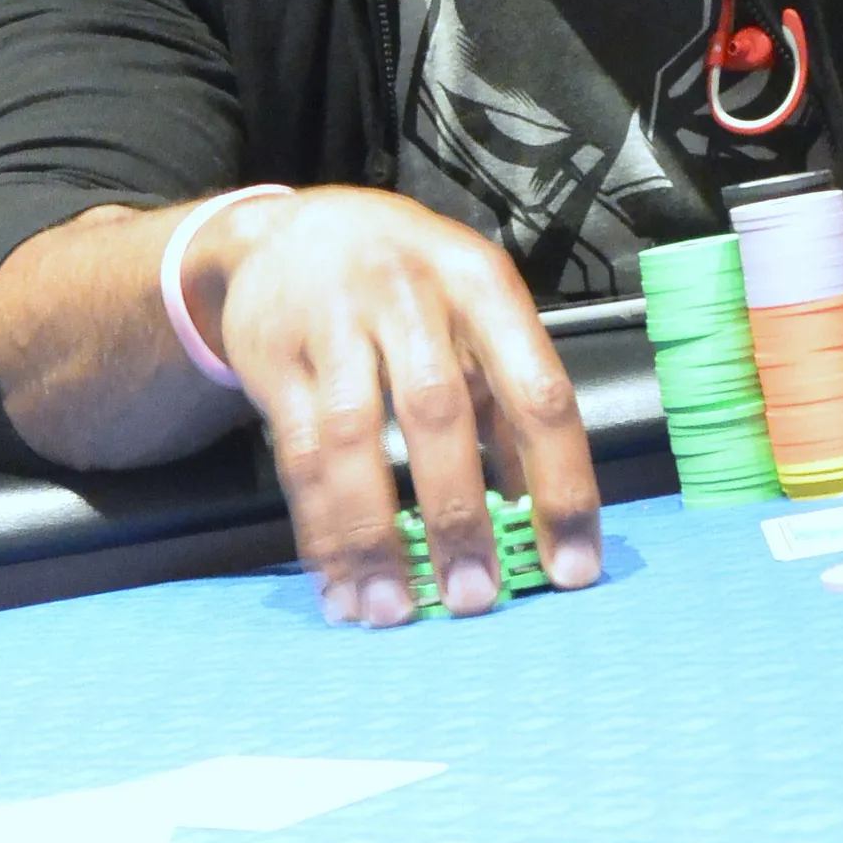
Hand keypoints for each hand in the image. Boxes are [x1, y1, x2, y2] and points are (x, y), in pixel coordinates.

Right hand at [196, 187, 599, 625]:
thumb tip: (546, 518)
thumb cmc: (406, 285)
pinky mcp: (271, 356)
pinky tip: (340, 587)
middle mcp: (408, 293)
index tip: (571, 568)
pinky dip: (321, 532)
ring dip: (375, 536)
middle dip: (458, 514)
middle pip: (437, 410)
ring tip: (396, 610)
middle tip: (476, 599)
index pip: (538, 390)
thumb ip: (506, 403)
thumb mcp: (470, 312)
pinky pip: (298, 457)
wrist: (287, 232)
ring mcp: (332, 320)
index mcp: (480, 284)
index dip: (562, 485)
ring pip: (352, 439)